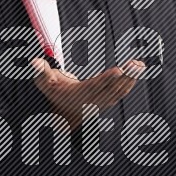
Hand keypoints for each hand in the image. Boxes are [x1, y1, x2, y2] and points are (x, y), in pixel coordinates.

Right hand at [30, 58, 145, 130]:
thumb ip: (40, 72)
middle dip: (126, 76)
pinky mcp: (108, 101)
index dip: (107, 79)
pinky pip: (121, 92)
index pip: (94, 86)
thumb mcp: (45, 83)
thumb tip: (34, 62)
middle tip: (136, 64)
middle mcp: (92, 101)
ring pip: (119, 91)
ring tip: (140, 64)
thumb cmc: (54, 93)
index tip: (119, 70)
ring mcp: (102, 103)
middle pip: (112, 88)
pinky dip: (131, 82)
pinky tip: (138, 70)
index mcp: (78, 95)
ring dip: (132, 78)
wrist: (63, 114)